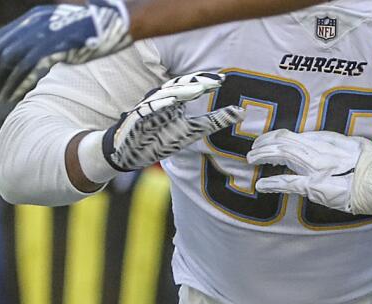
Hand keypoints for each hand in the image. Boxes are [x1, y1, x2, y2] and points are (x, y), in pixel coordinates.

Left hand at [0, 0, 132, 103]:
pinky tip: (9, 97)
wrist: (111, 22)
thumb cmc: (86, 31)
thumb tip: (18, 61)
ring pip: (9, 61)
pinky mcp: (52, 46)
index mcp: (31, 18)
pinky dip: (15, 84)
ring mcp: (42, 34)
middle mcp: (33, 24)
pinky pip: (26, 68)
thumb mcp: (55, 32)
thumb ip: (36, 42)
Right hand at [95, 72, 240, 175]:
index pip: (192, 86)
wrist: (129, 154)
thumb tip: (241, 112)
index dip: (206, 82)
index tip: (223, 81)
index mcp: (176, 100)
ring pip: (165, 93)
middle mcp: (162, 99)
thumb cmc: (159, 141)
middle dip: (196, 82)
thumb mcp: (192, 131)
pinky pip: (148, 108)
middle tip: (214, 81)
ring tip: (198, 89)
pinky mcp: (137, 118)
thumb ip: (214, 121)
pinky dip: (159, 104)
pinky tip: (171, 101)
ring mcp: (149, 107)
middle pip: (180, 85)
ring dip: (181, 90)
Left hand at [249, 129, 371, 214]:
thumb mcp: (353, 145)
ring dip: (263, 157)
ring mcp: (316, 167)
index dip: (276, 137)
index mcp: (329, 139)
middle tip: (253, 150)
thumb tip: (319, 147)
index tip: (268, 140)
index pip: (295, 135)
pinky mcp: (315, 186)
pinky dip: (272, 183)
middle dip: (264, 145)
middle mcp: (320, 149)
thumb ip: (334, 145)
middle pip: (284, 142)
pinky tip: (261, 184)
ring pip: (282, 155)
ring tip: (251, 159)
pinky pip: (288, 183)